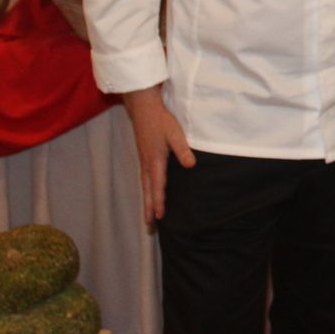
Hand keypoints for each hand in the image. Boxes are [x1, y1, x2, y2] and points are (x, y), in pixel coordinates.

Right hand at [121, 86, 195, 223]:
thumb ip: (183, 150)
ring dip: (146, 201)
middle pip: (148, 191)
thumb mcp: (175, 133)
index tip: (159, 216)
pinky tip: (149, 193)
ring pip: (145, 186)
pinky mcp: (144, 156)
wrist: (143, 108)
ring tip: (147, 216)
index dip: (159, 201)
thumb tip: (190, 165)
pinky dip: (146, 190)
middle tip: (149, 225)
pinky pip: (145, 179)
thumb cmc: (161, 120)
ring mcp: (144, 160)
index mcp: (155, 160)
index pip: (158, 185)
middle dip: (149, 208)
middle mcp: (147, 163)